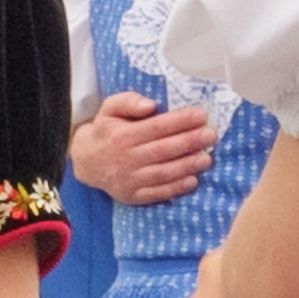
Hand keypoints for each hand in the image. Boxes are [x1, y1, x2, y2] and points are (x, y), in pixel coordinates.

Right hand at [75, 94, 214, 206]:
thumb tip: (150, 105)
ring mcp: (129, 180)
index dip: (180, 121)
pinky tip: (193, 180)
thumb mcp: (109, 108)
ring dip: (188, 166)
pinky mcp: (133, 196)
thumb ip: (128, 101)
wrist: (87, 162)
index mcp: (122, 135)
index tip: (201, 115)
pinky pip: (158, 193)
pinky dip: (176, 188)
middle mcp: (126, 158)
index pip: (156, 127)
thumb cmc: (106, 131)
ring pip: (163, 173)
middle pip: (164, 150)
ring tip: (207, 158)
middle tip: (211, 135)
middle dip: (190, 142)